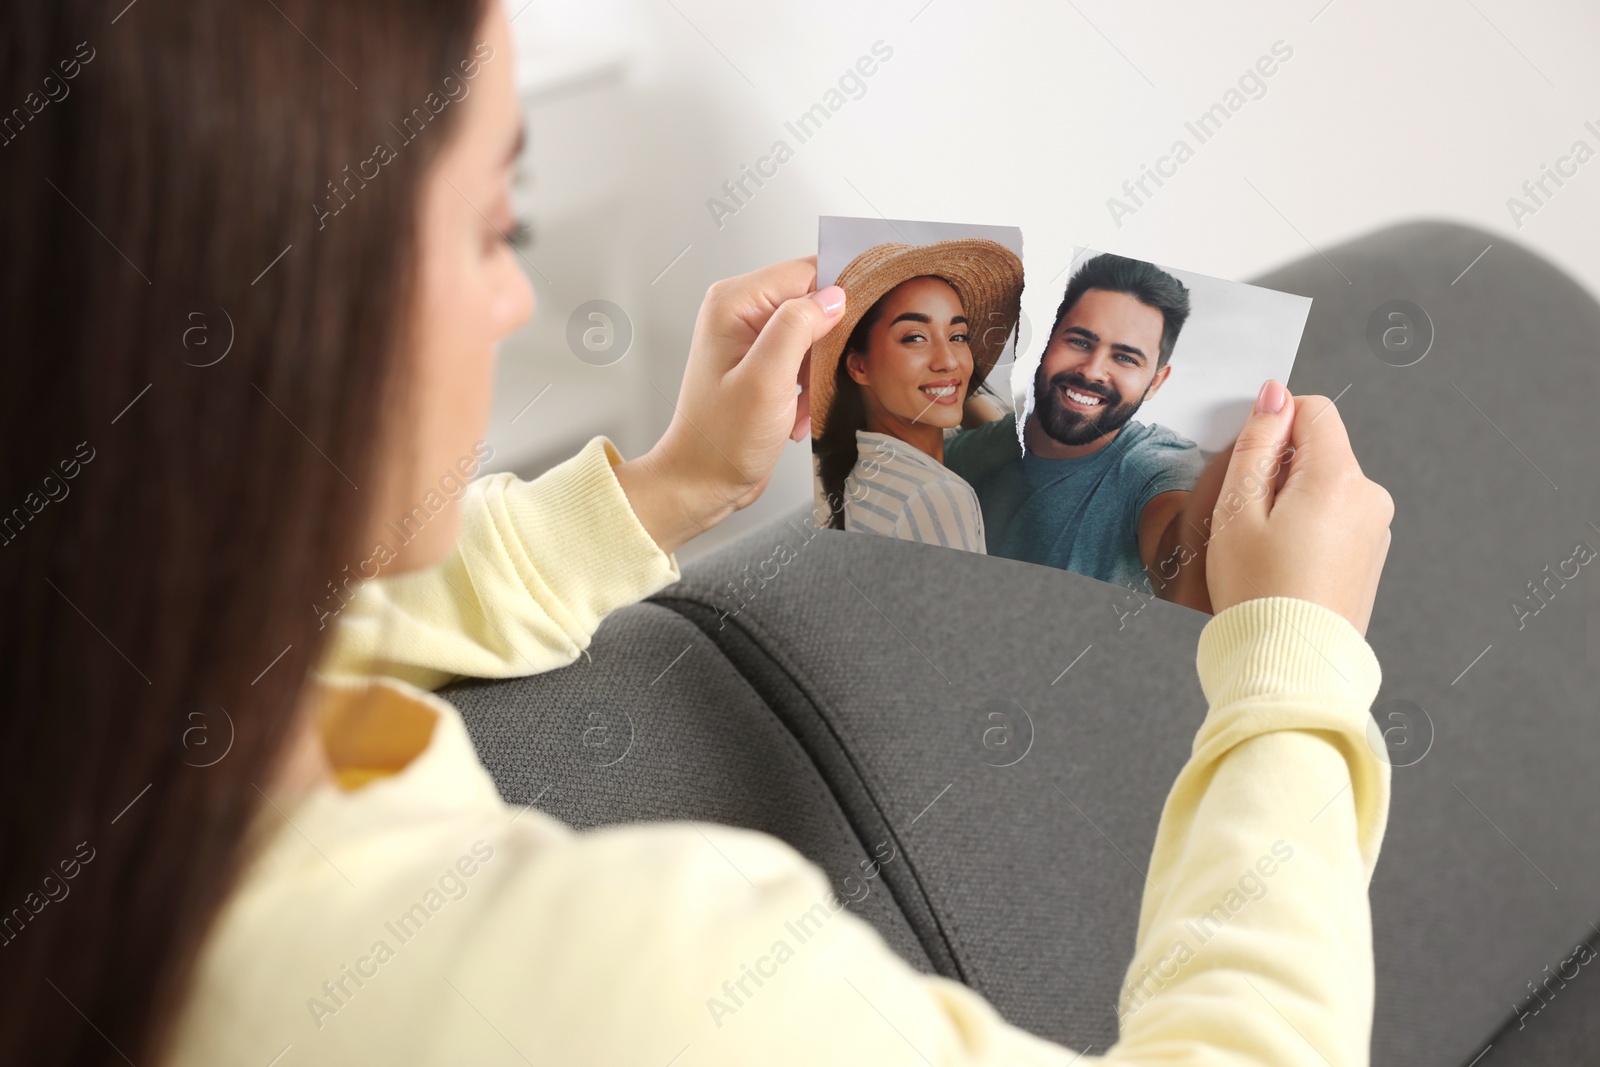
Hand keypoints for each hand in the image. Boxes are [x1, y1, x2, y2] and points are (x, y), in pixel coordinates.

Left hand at [614, 257, 846, 553]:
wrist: (702, 483)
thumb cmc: (721, 441)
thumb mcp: (766, 381)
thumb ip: (798, 328)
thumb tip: (834, 295)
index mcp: (734, 304)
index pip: (805, 271)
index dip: (839, 294)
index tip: (858, 324)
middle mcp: (741, 314)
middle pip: (813, 301)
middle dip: (829, 341)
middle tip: (824, 375)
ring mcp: (752, 339)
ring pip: (814, 334)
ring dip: (820, 370)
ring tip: (802, 403)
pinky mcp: (763, 364)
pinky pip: (806, 361)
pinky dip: (810, 388)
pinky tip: (796, 414)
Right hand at [1206, 380, 1393, 635]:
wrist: (1292, 662)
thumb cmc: (1259, 592)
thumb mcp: (1238, 509)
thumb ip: (1257, 443)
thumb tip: (1274, 396)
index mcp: (1339, 478)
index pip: (1313, 410)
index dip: (1274, 423)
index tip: (1248, 460)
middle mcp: (1369, 497)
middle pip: (1320, 450)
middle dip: (1281, 468)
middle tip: (1248, 516)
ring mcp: (1376, 529)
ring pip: (1326, 485)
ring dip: (1294, 501)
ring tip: (1266, 547)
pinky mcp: (1371, 555)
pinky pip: (1337, 518)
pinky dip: (1309, 527)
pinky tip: (1286, 563)